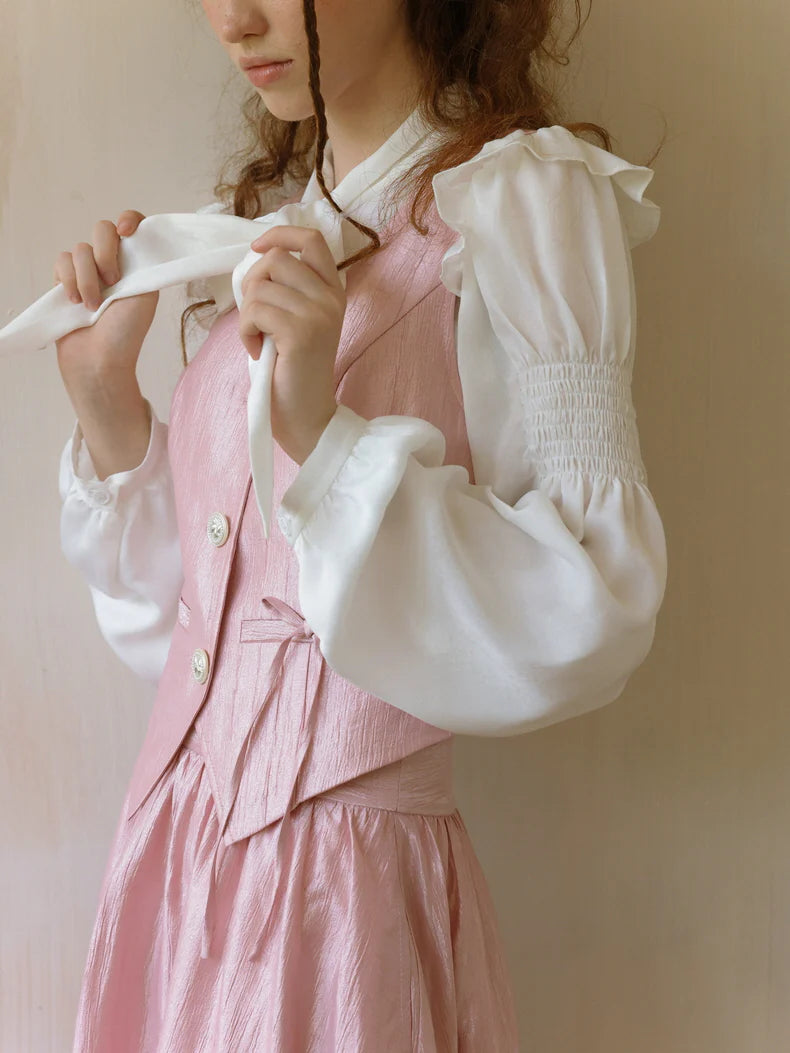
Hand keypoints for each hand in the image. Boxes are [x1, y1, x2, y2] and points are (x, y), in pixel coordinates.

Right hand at [54, 210, 157, 387]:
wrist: (99, 359)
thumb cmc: (127, 332)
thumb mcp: (147, 293)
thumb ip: (144, 261)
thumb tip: (140, 235)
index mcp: (136, 264)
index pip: (132, 226)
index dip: (129, 220)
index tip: (126, 231)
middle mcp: (112, 264)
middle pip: (102, 229)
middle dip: (105, 254)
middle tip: (113, 282)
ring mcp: (87, 272)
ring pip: (80, 249)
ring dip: (87, 279)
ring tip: (92, 306)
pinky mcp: (65, 281)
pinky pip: (62, 261)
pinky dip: (69, 281)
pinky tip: (75, 303)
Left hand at [239, 225, 344, 462]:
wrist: (307, 416)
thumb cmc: (292, 370)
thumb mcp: (295, 319)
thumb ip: (286, 287)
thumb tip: (256, 258)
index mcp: (333, 290)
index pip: (311, 238)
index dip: (279, 234)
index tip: (257, 248)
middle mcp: (330, 298)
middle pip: (276, 258)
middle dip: (252, 282)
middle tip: (255, 315)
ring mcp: (318, 314)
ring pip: (260, 286)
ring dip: (247, 314)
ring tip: (258, 339)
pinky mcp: (300, 333)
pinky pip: (254, 311)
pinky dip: (245, 331)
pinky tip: (256, 350)